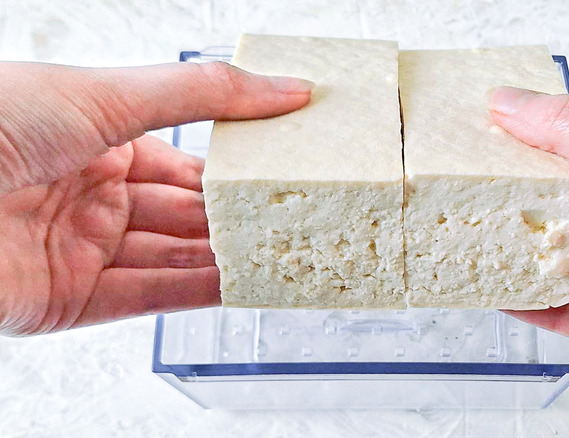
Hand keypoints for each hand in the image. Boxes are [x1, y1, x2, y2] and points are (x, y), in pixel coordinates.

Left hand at [0, 62, 312, 334]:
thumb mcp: (110, 94)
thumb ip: (202, 95)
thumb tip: (284, 90)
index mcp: (93, 141)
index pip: (180, 164)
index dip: (228, 171)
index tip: (278, 172)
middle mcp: (89, 196)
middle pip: (180, 214)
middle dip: (230, 219)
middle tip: (289, 219)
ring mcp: (81, 249)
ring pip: (170, 258)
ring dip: (222, 259)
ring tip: (277, 254)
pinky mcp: (70, 300)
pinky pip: (146, 296)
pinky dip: (194, 293)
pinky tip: (237, 284)